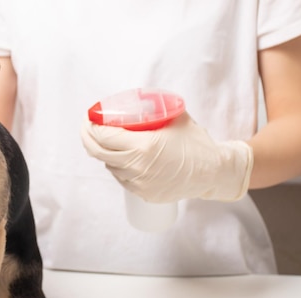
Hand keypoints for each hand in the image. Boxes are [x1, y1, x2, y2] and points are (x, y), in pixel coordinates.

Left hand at [80, 113, 253, 202]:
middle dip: (88, 138)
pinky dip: (118, 166)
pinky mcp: (143, 193)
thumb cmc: (195, 143)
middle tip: (87, 128)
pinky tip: (121, 157)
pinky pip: (121, 178)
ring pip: (109, 165)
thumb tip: (134, 101)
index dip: (92, 126)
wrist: (214, 172)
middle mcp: (137, 167)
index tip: (90, 118)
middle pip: (98, 152)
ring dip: (104, 152)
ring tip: (105, 141)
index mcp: (143, 146)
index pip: (104, 137)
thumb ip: (152, 111)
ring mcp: (139, 183)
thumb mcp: (174, 119)